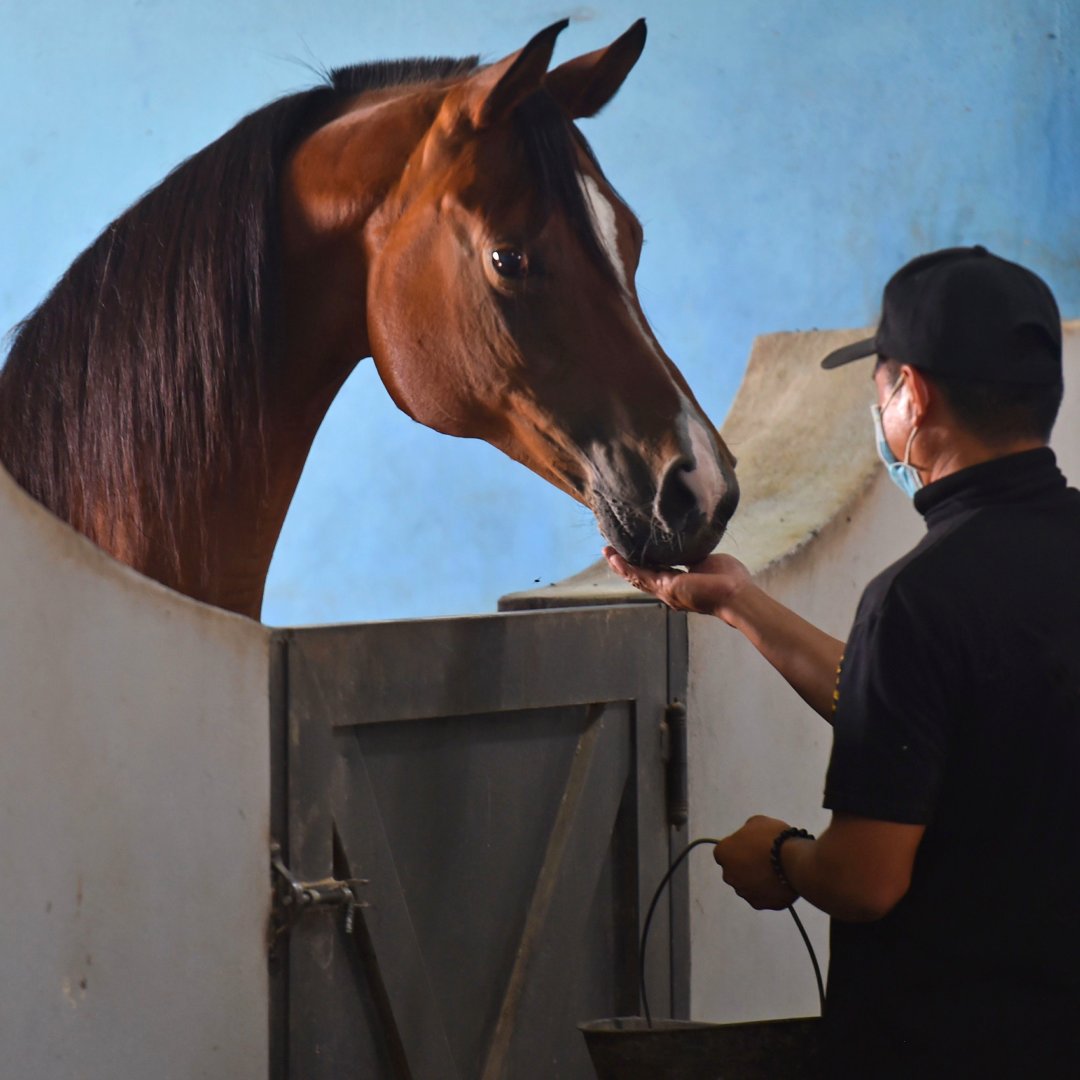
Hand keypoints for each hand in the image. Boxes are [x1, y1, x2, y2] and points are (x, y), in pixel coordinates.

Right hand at [602, 547, 751, 622]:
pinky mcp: (666, 587)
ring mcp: (665, 590)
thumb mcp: (706, 561)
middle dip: (625, 565)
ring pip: (637, 577)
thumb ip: (693, 556)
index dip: (641, 563)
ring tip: (607, 552)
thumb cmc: (729, 580)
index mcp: (679, 584)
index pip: (655, 572)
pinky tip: (615, 558)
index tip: (631, 550)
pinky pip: (640, 575)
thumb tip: (689, 543)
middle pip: (640, 577)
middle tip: (611, 552)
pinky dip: (626, 567)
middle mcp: (669, 590)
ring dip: (620, 565)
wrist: (736, 594)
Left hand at [713, 815, 797, 910]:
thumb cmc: (773, 837)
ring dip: (757, 880)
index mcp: (723, 853)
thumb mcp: (757, 822)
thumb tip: (750, 838)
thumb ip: (747, 831)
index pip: (726, 851)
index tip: (753, 846)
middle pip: (735, 870)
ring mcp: (743, 892)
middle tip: (764, 859)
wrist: (793, 861)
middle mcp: (728, 875)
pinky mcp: (759, 904)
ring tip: (776, 870)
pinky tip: (781, 881)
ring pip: (748, 885)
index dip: (740, 848)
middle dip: (746, 866)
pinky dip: (769, 892)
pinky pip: (762, 897)